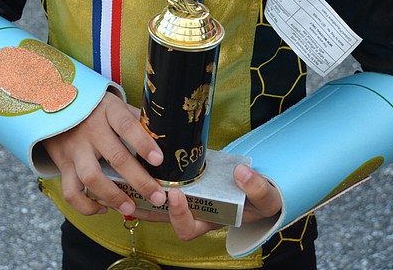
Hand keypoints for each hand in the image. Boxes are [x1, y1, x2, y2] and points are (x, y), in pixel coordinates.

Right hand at [41, 92, 165, 216]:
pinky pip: (71, 191)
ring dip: (113, 196)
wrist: (57, 106)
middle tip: (158, 196)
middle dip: (139, 180)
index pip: (126, 125)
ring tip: (130, 208)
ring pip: (92, 177)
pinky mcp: (64, 165)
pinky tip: (103, 209)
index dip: (143, 142)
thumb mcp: (116, 106)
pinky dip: (86, 205)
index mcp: (108, 111)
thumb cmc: (97, 109)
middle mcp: (91, 130)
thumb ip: (136, 121)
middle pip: (116, 157)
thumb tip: (163, 138)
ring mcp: (76, 149)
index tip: (158, 160)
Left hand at [132, 164, 281, 240]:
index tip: (177, 195)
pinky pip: (164, 184)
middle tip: (139, 185)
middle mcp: (195, 213)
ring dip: (141, 193)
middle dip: (148, 205)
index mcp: (211, 221)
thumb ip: (257, 188)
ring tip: (125, 178)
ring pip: (158, 203)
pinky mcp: (187, 182)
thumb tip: (241, 174)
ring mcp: (189, 199)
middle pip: (163, 217)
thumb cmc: (262, 199)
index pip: (187, 228)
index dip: (179, 215)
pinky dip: (151, 177)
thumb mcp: (266, 197)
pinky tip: (140, 163)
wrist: (262, 190)